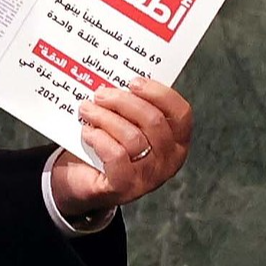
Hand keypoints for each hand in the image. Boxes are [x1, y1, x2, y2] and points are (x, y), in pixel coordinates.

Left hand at [50, 78, 193, 215]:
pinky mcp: (125, 187)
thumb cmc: (109, 145)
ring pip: (133, 138)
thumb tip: (116, 78)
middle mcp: (169, 160)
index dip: (159, 94)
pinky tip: (87, 132)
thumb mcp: (126, 123)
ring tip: (86, 109)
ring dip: (105, 118)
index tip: (133, 82)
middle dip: (124, 102)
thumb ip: (130, 105)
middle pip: (154, 122)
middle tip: (100, 94)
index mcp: (177, 141)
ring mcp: (149, 177)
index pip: (181, 113)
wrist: (83, 181)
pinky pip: (116, 156)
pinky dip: (99, 139)